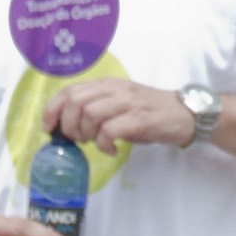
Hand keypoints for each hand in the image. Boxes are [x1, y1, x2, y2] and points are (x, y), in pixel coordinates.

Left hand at [38, 79, 196, 151]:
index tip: (49, 128)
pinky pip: (109, 130)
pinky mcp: (140, 119)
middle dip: (69, 125)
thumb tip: (68, 127)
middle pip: (76, 101)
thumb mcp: (120, 105)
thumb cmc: (150, 113)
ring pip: (90, 114)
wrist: (187, 114)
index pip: (70, 90)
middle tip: (78, 140)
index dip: (53, 110)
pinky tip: (111, 150)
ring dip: (86, 134)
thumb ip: (97, 110)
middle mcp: (115, 89)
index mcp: (107, 85)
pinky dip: (104, 144)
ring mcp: (128, 102)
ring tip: (95, 143)